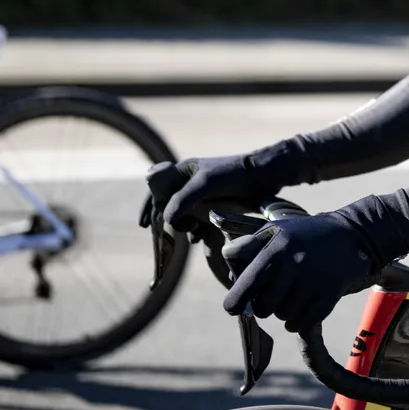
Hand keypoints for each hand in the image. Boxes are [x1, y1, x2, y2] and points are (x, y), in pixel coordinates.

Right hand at [145, 155, 282, 233]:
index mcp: (184, 172)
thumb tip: (165, 218)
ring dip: (186, 228)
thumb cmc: (234, 175)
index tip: (143, 225)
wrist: (265, 175)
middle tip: (182, 230)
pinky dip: (198, 231)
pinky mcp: (216, 205)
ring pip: (185, 217)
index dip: (148, 206)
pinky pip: (199, 222)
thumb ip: (183, 199)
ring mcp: (203, 195)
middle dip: (171, 221)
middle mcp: (190, 182)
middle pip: (169, 206)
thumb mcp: (205, 184)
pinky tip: (203, 238)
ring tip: (195, 234)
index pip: (157, 188)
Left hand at [221, 211, 380, 333]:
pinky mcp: (329, 294)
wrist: (350, 234)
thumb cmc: (304, 234)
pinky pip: (303, 323)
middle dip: (263, 306)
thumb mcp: (275, 230)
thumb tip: (229, 266)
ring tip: (289, 297)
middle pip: (264, 307)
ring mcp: (313, 280)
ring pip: (283, 316)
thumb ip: (249, 247)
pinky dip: (296, 322)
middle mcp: (293, 264)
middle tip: (271, 297)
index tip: (232, 308)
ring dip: (282, 312)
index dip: (235, 302)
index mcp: (275, 248)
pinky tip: (299, 310)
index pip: (247, 284)